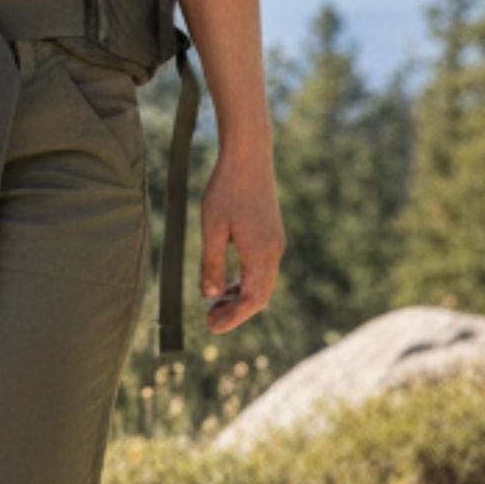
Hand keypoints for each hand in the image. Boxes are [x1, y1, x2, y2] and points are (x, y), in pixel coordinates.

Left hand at [198, 137, 283, 334]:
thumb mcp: (212, 228)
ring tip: (215, 304)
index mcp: (261, 253)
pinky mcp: (271, 235)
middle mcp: (273, 251)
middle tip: (209, 319)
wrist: (249, 157)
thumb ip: (212, 264)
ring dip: (241, 298)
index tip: (211, 327)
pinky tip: (227, 283)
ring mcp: (275, 243)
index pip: (252, 300)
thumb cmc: (226, 190)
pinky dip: (245, 282)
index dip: (233, 317)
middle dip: (237, 312)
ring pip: (262, 283)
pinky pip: (261, 269)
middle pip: (260, 296)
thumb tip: (210, 295)